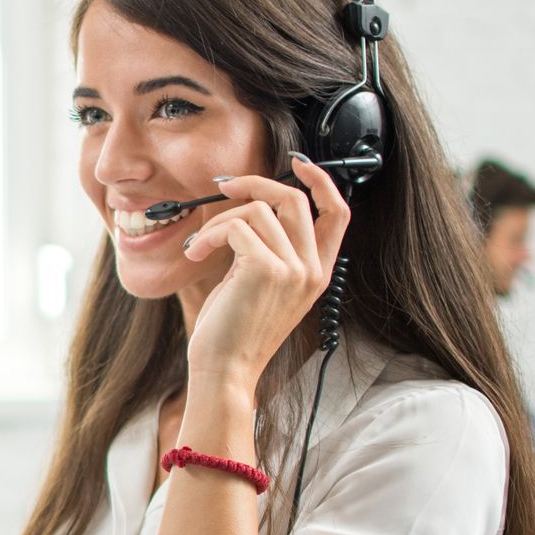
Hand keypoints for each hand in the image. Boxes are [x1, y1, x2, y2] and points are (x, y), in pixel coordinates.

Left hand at [179, 154, 351, 391]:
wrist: (225, 371)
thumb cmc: (234, 332)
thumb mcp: (262, 286)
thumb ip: (270, 250)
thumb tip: (251, 206)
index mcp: (318, 273)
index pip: (338, 213)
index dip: (322, 182)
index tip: (298, 164)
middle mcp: (313, 269)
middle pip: (295, 199)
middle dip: (254, 183)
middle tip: (223, 186)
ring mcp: (293, 269)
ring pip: (257, 210)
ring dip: (218, 222)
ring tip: (199, 246)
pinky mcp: (265, 269)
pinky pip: (234, 227)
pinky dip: (208, 235)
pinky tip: (195, 254)